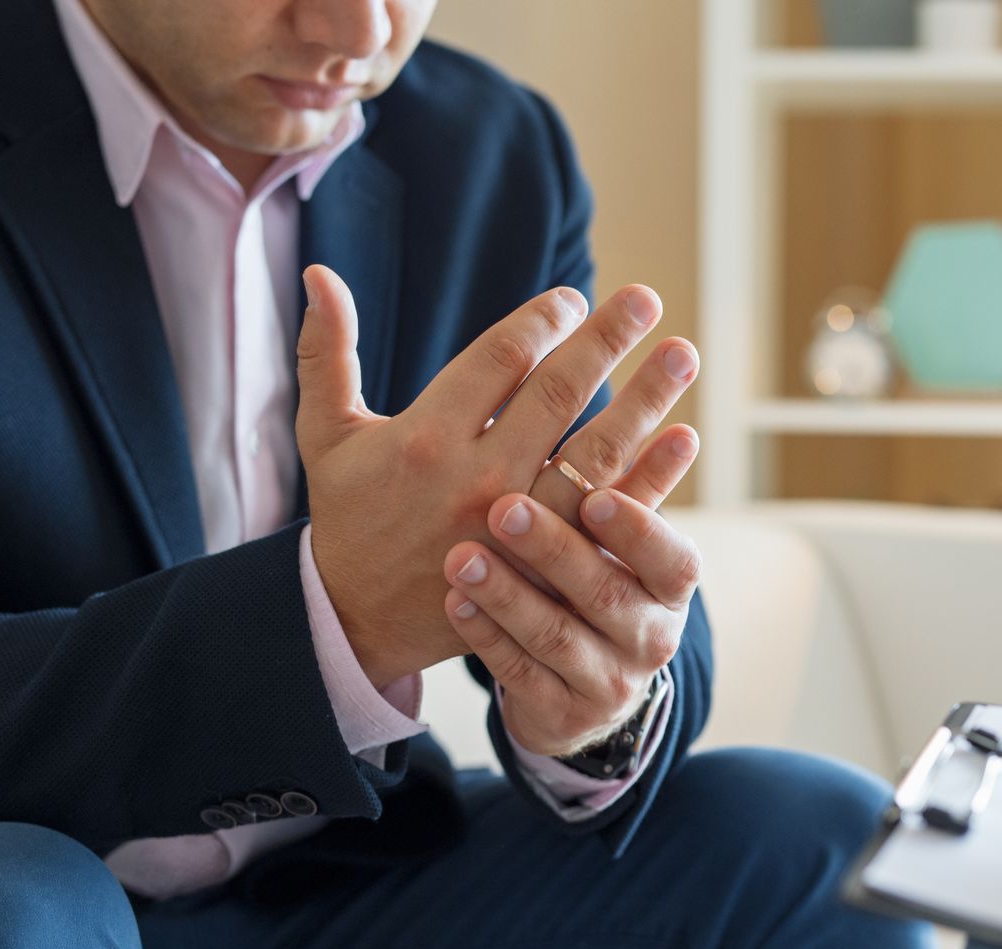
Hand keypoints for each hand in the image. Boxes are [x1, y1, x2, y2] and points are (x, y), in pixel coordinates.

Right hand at [295, 265, 698, 687]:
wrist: (357, 622)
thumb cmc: (346, 517)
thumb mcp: (327, 436)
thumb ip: (327, 354)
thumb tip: (318, 273)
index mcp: (424, 438)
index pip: (499, 360)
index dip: (541, 323)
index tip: (573, 301)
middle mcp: (476, 480)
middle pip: (557, 396)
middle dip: (606, 342)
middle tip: (645, 299)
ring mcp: (518, 530)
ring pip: (594, 454)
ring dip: (643, 401)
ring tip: (681, 354)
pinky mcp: (545, 570)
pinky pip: (607, 519)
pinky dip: (649, 478)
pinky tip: (683, 439)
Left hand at [440, 455, 701, 756]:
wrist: (585, 686)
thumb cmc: (599, 582)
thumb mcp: (625, 546)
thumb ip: (640, 488)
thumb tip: (680, 424)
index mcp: (672, 586)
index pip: (670, 558)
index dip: (636, 531)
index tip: (594, 497)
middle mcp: (651, 638)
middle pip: (603, 593)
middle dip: (553, 551)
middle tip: (504, 508)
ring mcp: (608, 682)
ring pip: (555, 636)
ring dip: (507, 594)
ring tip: (461, 557)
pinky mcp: (561, 714)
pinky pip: (520, 675)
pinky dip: (486, 636)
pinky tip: (455, 601)